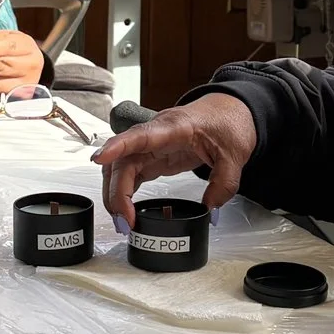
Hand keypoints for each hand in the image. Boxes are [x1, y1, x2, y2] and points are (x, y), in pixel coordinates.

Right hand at [92, 92, 256, 227]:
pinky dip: (123, 192)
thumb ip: (224, 184)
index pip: (141, 136)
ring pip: (120, 167)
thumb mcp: (234, 156)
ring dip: (115, 194)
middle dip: (116, 191)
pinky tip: (125, 209)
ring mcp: (151, 145)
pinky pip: (129, 173)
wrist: (229, 112)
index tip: (99, 158)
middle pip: (124, 160)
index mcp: (175, 127)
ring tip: (122, 221)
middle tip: (124, 220)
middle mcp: (156, 134)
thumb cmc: (227, 123)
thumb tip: (210, 211)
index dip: (118, 146)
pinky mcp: (152, 156)